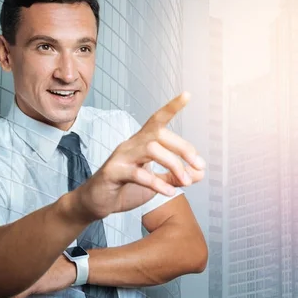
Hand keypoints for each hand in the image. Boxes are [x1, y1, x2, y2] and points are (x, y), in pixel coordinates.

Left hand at [0, 255, 75, 297]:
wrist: (71, 266)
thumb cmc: (57, 263)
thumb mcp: (39, 260)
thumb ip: (27, 262)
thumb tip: (15, 269)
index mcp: (23, 257)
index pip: (2, 266)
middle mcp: (23, 264)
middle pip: (0, 276)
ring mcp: (28, 274)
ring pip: (6, 287)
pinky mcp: (34, 284)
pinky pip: (17, 296)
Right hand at [74, 91, 204, 220]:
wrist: (97, 203)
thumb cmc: (125, 188)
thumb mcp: (157, 183)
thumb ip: (176, 176)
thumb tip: (200, 172)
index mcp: (142, 143)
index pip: (157, 119)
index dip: (171, 106)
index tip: (187, 95)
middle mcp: (131, 145)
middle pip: (159, 134)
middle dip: (183, 148)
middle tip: (199, 166)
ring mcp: (121, 157)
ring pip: (151, 149)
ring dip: (174, 165)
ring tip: (185, 182)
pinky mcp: (113, 172)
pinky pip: (138, 174)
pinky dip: (157, 183)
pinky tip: (169, 192)